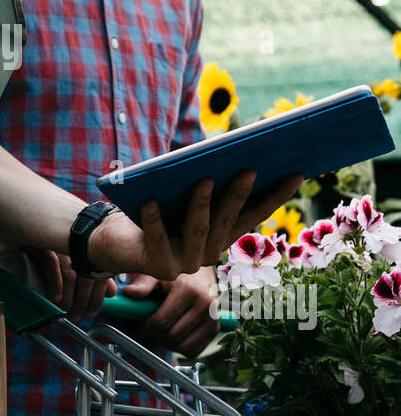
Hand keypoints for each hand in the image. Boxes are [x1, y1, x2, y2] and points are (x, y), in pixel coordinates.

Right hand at [32, 249, 116, 321]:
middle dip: (82, 301)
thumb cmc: (59, 242)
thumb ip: (97, 275)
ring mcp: (60, 244)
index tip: (91, 313)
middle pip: (86, 277)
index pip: (99, 276)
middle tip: (77, 317)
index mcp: (89, 249)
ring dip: (70, 297)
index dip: (96, 298)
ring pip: (71, 274)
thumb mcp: (80, 258)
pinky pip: (52, 262)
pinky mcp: (43, 242)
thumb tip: (112, 293)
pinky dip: (55, 282)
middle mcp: (77, 246)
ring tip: (66, 312)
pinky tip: (55, 297)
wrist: (32, 221)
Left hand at [88, 170, 304, 280]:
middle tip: (249, 170)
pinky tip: (150, 201)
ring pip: (197, 230)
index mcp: (221, 235)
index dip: (276, 196)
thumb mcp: (182, 193)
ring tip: (202, 180)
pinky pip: (157, 238)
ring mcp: (184, 263)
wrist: (118, 242)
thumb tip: (226, 149)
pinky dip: (154, 219)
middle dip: (238, 195)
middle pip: (227, 220)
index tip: (297, 173)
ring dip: (200, 204)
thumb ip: (204, 180)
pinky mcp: (158, 266)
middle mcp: (208, 253)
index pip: (254, 215)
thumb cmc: (157, 209)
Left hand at [122, 266, 218, 358]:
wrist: (202, 270)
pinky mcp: (216, 328)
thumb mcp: (157, 274)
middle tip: (146, 331)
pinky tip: (173, 336)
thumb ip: (143, 285)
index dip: (145, 330)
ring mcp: (213, 318)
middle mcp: (205, 305)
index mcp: (189, 290)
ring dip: (167, 345)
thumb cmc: (176, 273)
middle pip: (172, 336)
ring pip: (184, 347)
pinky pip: (195, 350)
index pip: (162, 322)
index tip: (137, 329)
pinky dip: (181, 349)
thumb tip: (128, 294)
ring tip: (159, 334)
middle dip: (155, 337)